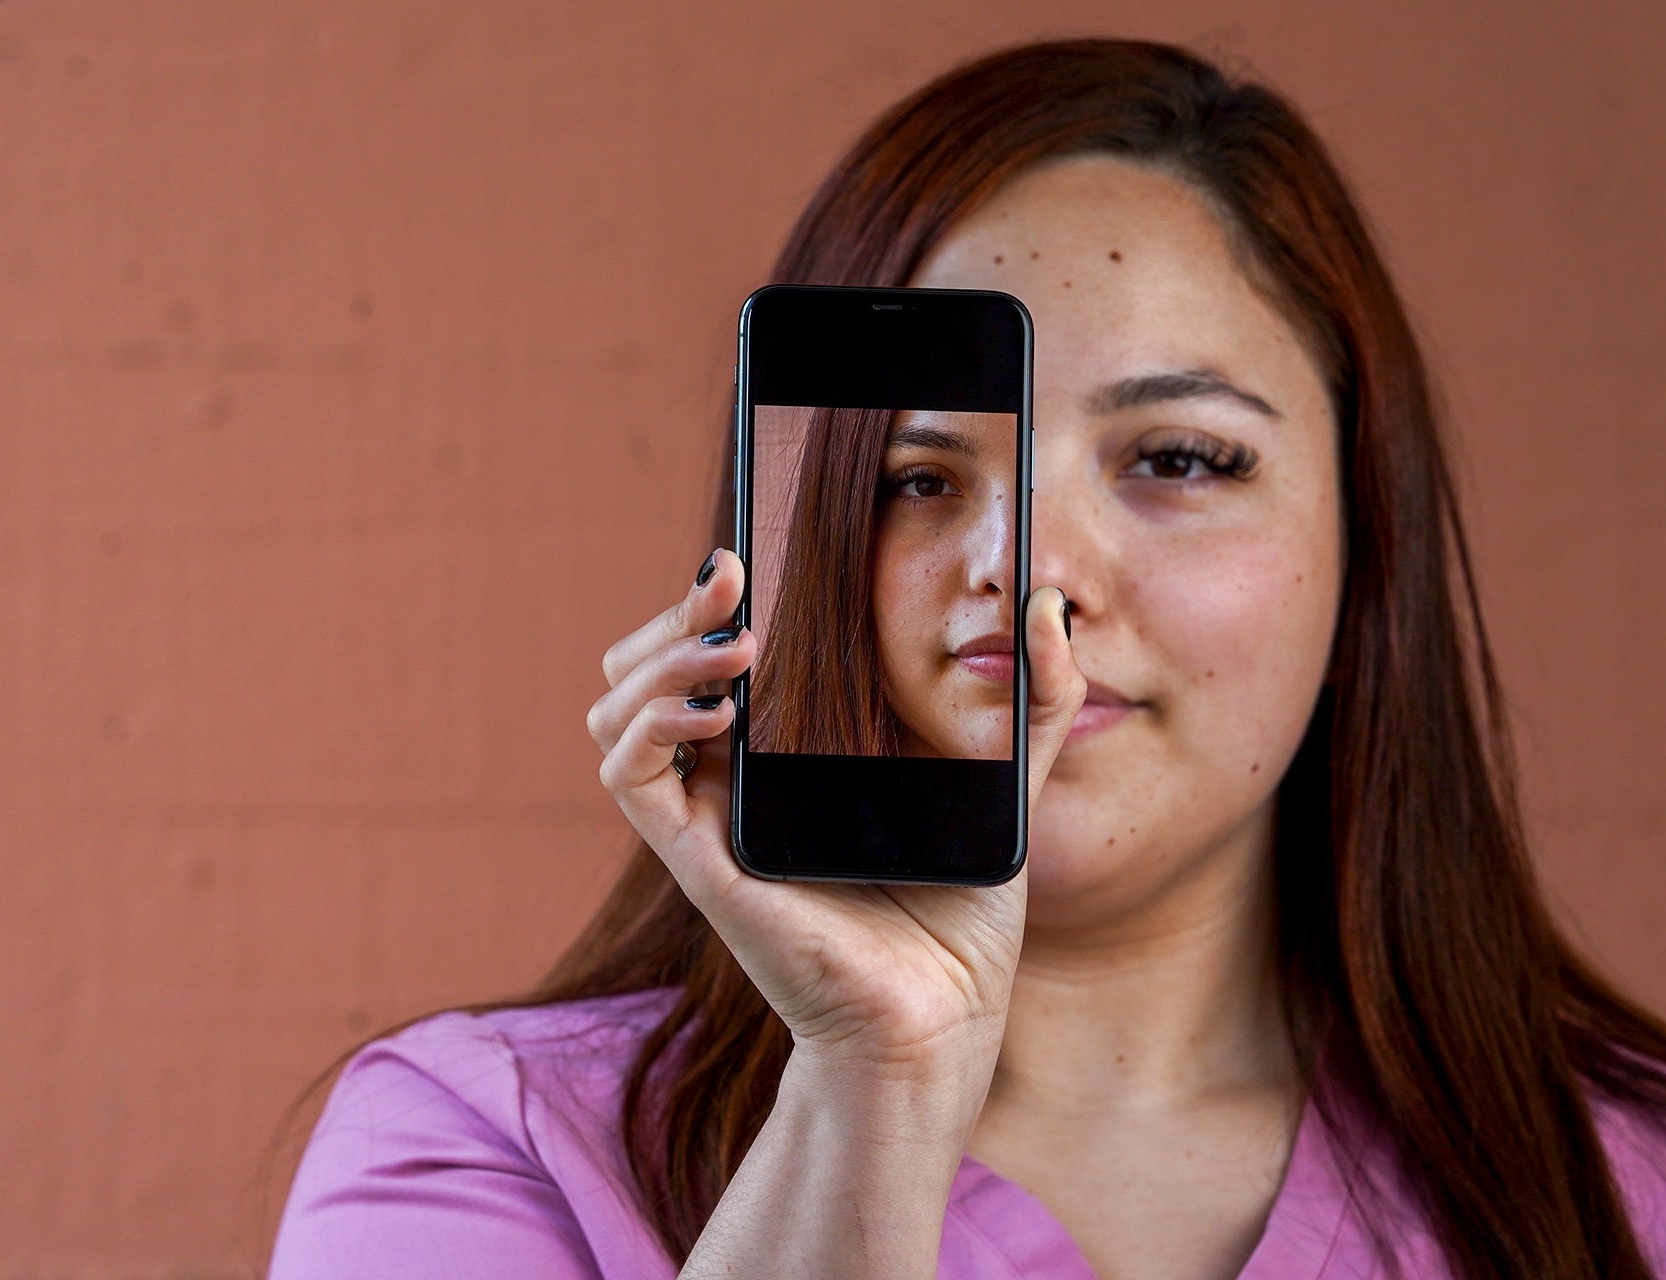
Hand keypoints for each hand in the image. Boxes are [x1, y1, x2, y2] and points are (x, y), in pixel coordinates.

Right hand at [589, 550, 1084, 1095]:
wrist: (945, 1016)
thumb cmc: (963, 915)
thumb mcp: (1007, 782)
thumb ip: (1037, 700)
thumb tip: (1052, 607)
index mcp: (777, 752)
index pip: (704, 655)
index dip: (705, 599)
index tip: (749, 550)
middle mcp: (726, 779)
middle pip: (638, 668)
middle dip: (672, 612)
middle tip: (732, 576)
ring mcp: (705, 819)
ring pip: (614, 711)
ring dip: (658, 657)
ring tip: (736, 644)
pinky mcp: (697, 860)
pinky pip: (629, 777)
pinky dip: (651, 724)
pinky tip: (718, 709)